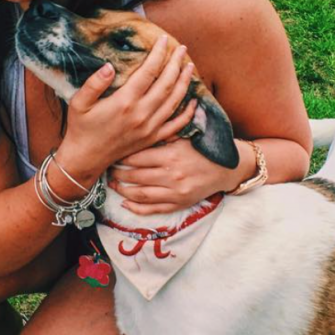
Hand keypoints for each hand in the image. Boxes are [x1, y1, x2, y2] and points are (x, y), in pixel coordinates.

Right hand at [58, 36, 196, 179]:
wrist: (86, 158)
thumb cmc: (81, 127)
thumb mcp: (79, 102)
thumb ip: (94, 83)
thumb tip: (110, 65)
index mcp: (124, 102)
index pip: (148, 72)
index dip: (158, 54)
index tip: (164, 40)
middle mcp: (141, 114)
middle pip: (166, 83)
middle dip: (176, 63)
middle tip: (182, 49)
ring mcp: (149, 128)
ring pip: (174, 101)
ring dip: (184, 82)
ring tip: (189, 66)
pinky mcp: (152, 138)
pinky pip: (176, 125)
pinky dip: (188, 113)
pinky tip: (193, 101)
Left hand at [108, 138, 238, 214]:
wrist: (227, 168)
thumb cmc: (204, 148)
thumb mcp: (185, 135)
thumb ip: (163, 133)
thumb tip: (138, 126)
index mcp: (171, 155)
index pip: (137, 157)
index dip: (121, 156)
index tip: (112, 153)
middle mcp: (172, 175)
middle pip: (134, 176)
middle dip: (117, 173)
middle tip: (107, 168)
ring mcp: (175, 192)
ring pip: (140, 194)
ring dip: (122, 190)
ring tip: (112, 184)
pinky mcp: (179, 204)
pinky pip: (153, 209)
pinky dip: (136, 208)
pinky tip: (125, 202)